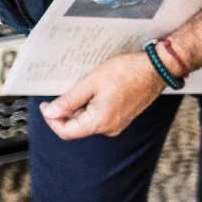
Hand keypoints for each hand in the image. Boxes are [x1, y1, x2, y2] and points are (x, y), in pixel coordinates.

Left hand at [39, 53, 164, 139]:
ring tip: (81, 88)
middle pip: (76, 128)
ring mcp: (116, 124)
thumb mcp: (90, 83)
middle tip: (62, 92)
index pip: (66, 132)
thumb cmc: (126, 72)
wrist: (155, 68)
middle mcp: (109, 129)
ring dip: (77, 108)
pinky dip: (90, 107)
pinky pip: (98, 117)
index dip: (52, 120)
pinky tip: (93, 91)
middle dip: (64, 112)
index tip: (46, 106)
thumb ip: (68, 101)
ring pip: (87, 121)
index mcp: (100, 123)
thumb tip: (50, 114)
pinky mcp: (121, 118)